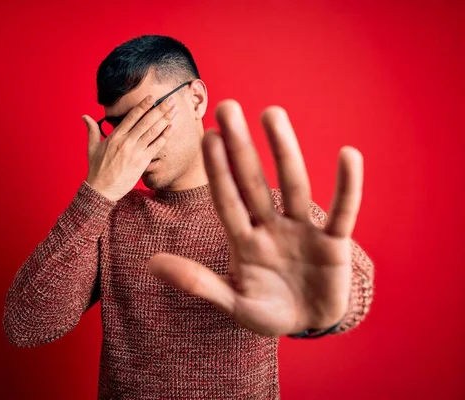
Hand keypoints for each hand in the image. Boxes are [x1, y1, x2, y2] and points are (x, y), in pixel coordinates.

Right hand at [83, 95, 177, 200]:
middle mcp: (126, 142)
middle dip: (159, 109)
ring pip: (153, 132)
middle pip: (146, 121)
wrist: (102, 189)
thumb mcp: (92, 148)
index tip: (152, 97)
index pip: (131, 117)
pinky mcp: (142, 162)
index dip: (143, 105)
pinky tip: (172, 128)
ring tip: (174, 110)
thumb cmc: (97, 169)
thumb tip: (84, 116)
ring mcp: (135, 151)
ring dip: (165, 120)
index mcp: (115, 136)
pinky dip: (165, 136)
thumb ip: (92, 130)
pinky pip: (156, 146)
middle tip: (170, 100)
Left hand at [148, 100, 363, 335]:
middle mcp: (271, 227)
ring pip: (294, 185)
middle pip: (253, 181)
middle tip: (227, 106)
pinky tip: (348, 156)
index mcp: (244, 240)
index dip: (217, 170)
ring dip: (284, 150)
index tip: (207, 136)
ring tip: (272, 113)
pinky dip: (348, 187)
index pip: (227, 199)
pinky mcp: (334, 243)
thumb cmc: (268, 310)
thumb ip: (197, 281)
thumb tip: (151, 262)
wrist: (309, 324)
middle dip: (241, 147)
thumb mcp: (233, 302)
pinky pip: (343, 212)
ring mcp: (302, 231)